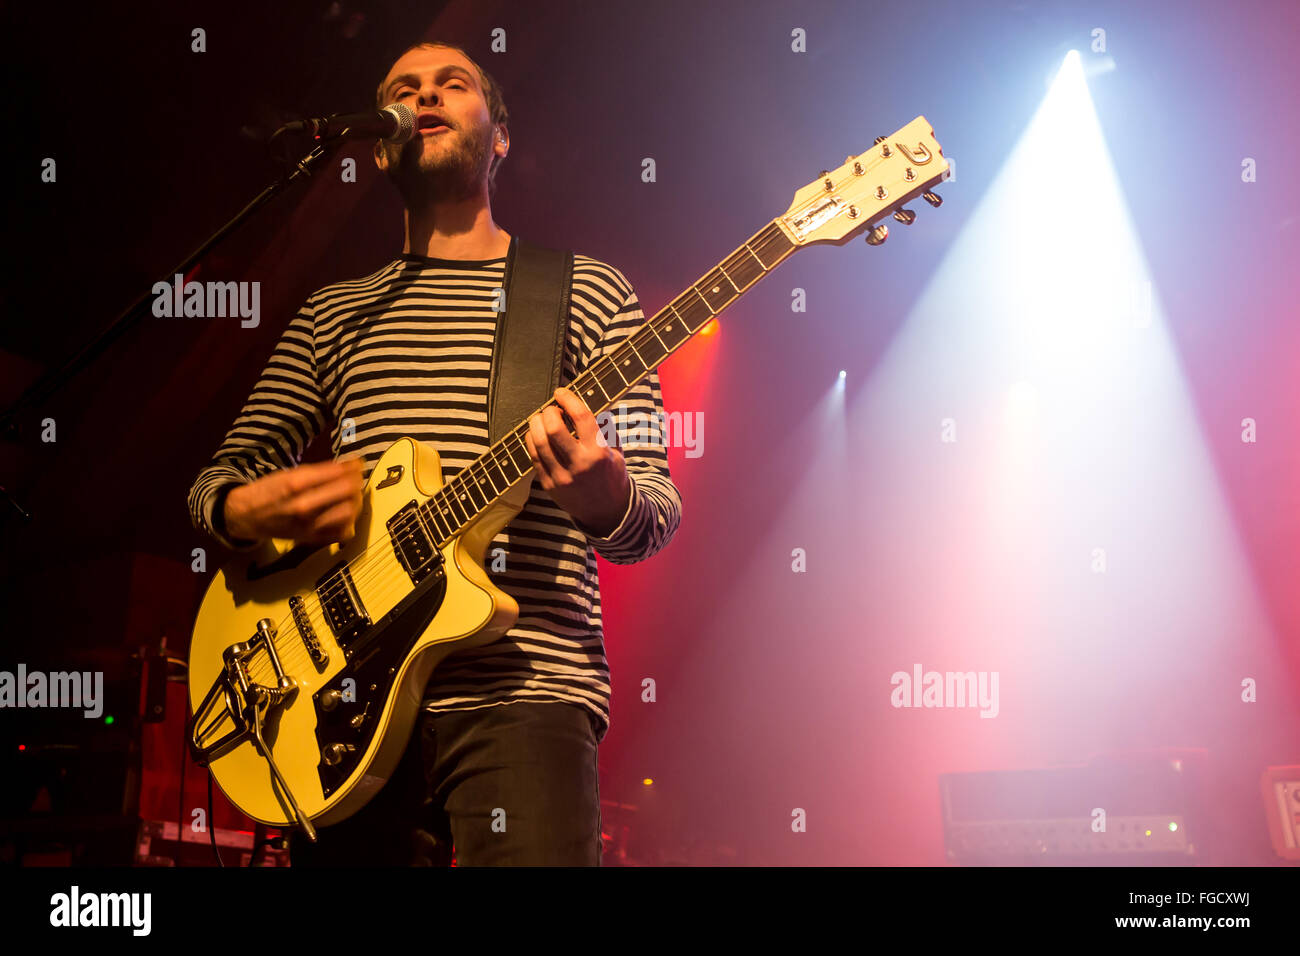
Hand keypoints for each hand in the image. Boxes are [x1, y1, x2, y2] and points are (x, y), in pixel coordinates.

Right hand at [223, 457, 364, 545]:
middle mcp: (304, 506)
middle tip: (357, 477)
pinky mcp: (311, 539)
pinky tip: (346, 513)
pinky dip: (349, 522)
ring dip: (356, 501)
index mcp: (296, 484)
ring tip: (353, 494)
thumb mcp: (289, 474)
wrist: (246, 517)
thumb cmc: (268, 491)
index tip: (357, 463)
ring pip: (348, 513)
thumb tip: (348, 466)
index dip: (353, 467)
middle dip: (356, 482)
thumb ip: (318, 471)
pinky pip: (341, 532)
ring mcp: (309, 525)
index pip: (338, 474)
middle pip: (347, 492)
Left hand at [526, 387, 630, 537]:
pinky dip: (532, 440)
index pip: (581, 417)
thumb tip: (587, 404)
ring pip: (539, 443)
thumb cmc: (612, 476)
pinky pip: (534, 457)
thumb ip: (605, 427)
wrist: (607, 513)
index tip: (561, 392)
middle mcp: (579, 465)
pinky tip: (537, 434)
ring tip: (541, 419)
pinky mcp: (549, 485)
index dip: (568, 399)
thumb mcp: (617, 451)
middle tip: (551, 409)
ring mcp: (562, 477)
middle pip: (554, 429)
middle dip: (548, 412)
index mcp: (599, 453)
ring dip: (536, 424)